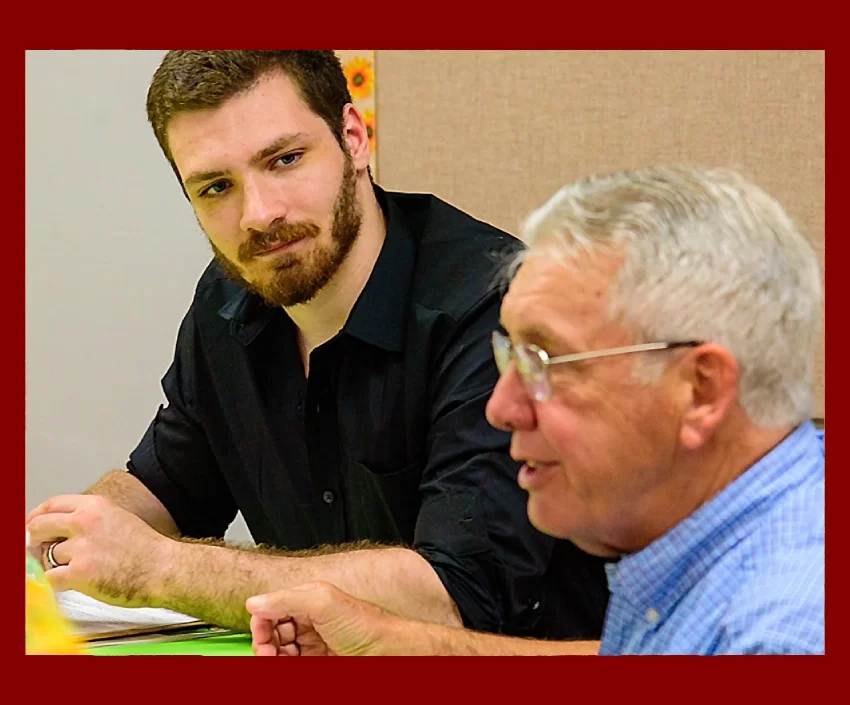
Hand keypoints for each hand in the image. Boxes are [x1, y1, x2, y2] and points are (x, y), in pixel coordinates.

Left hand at [25, 494, 173, 607]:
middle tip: (40, 551)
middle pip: (39, 527)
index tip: (33, 528)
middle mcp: (85, 521)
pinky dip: (58, 584)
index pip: (52, 505)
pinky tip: (74, 583)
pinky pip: (51, 579)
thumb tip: (60, 532)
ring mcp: (81, 547)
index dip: (37, 517)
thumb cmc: (147, 549)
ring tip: (77, 570)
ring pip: (46, 556)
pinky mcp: (79, 572)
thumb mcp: (118, 519)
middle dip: (36, 541)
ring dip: (55, 566)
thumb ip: (89, 520)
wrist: (164, 568)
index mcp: (95, 505)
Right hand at [246, 581, 396, 655]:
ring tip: (279, 663)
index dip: (261, 623)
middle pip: (272, 634)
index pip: (271, 609)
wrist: (389, 654)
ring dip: (274, 659)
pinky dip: (286, 668)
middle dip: (266, 645)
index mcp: (307, 600)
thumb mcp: (323, 602)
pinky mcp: (317, 664)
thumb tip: (255, 602)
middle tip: (270, 656)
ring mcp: (312, 645)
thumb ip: (287, 599)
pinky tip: (289, 667)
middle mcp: (308, 621)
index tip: (262, 640)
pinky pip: (293, 666)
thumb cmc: (365, 625)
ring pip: (280, 653)